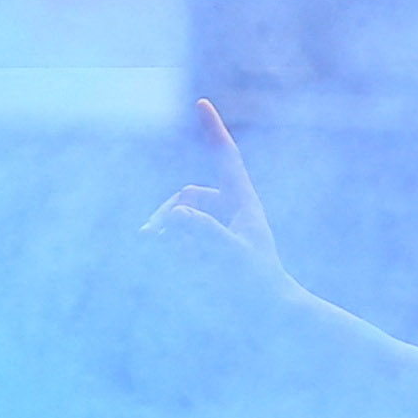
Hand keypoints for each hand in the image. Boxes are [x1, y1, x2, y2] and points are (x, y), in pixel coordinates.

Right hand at [139, 97, 286, 279]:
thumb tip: (175, 215)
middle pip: (186, 196)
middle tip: (149, 238)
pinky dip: (170, 250)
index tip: (202, 103)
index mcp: (243, 202)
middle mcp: (228, 211)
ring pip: (179, 220)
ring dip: (167, 236)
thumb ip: (205, 234)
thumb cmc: (258, 286)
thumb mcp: (233, 257)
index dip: (213, 129)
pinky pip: (178, 241)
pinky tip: (174, 271)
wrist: (268, 315)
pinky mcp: (206, 251)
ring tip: (169, 261)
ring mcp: (216, 231)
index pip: (226, 157)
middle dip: (166, 215)